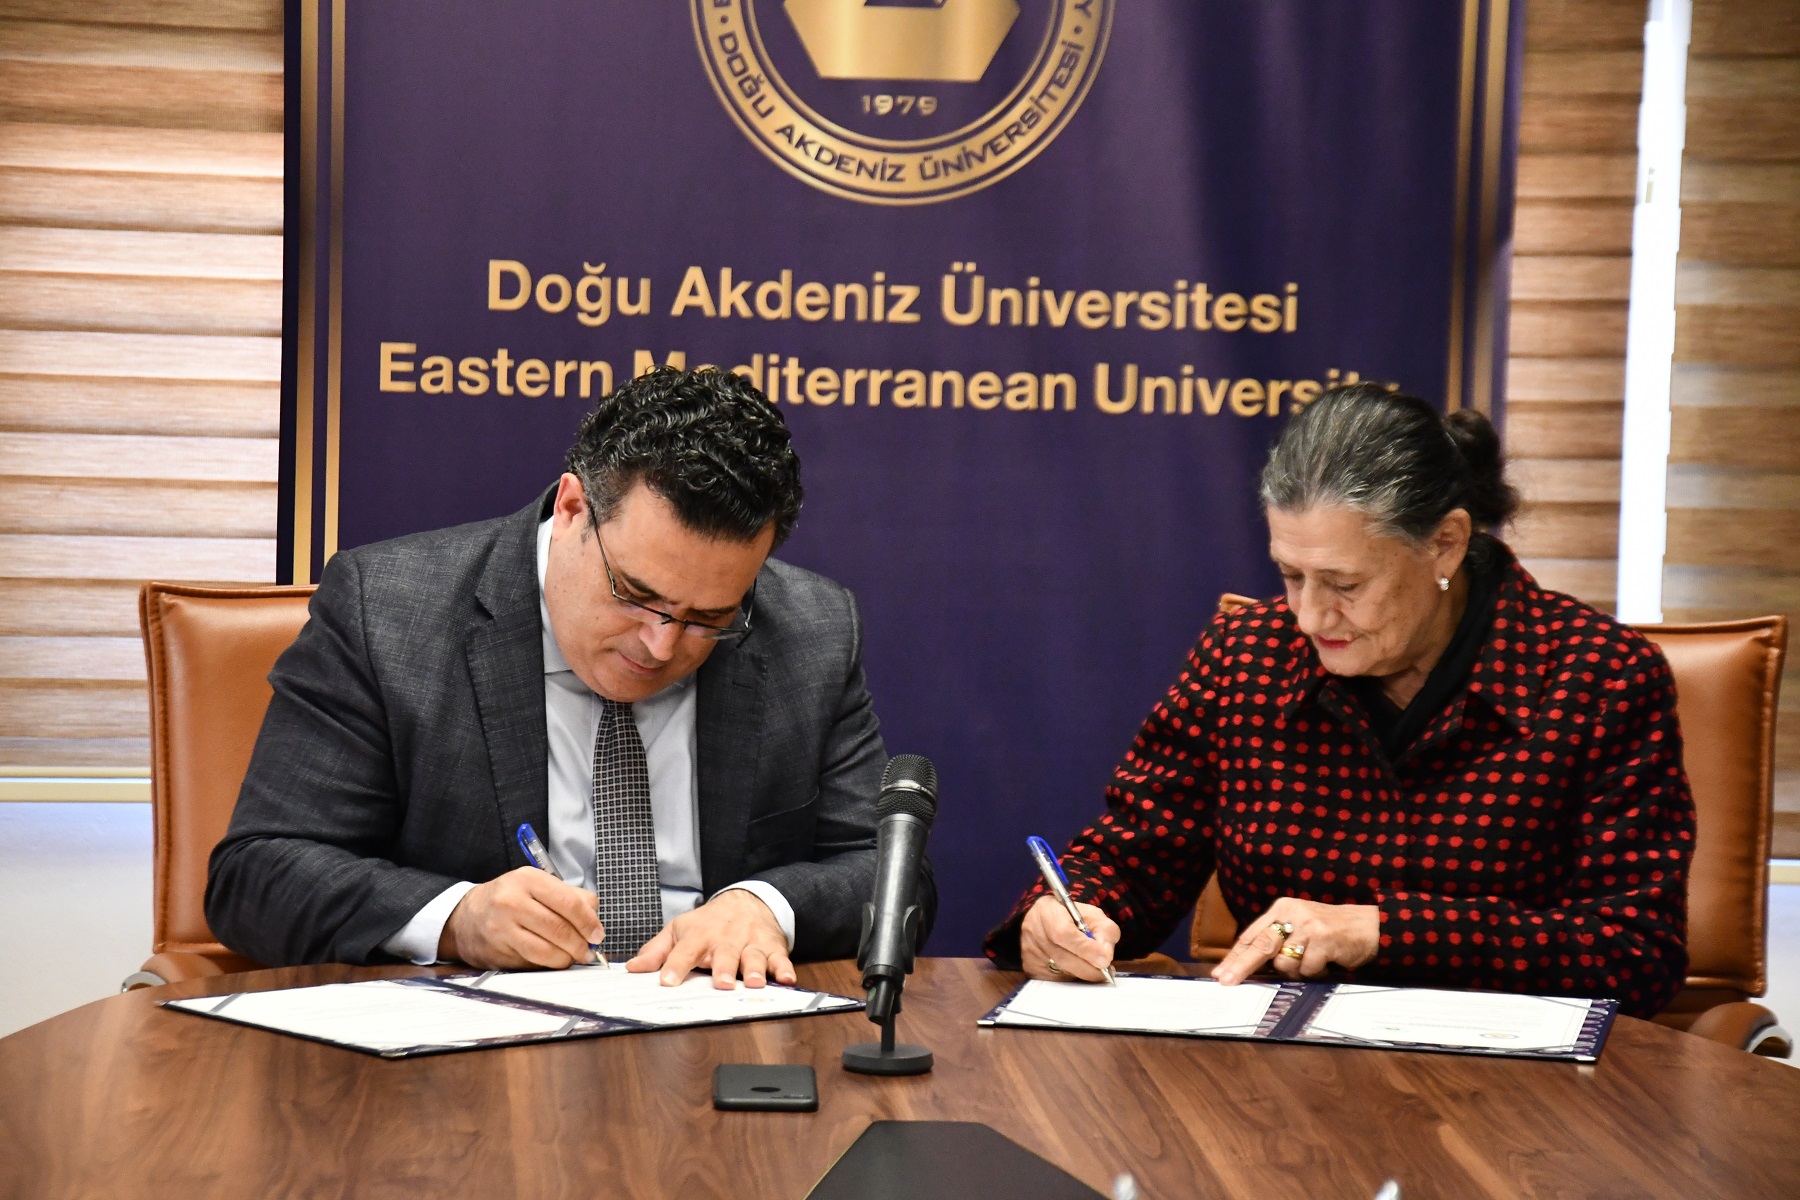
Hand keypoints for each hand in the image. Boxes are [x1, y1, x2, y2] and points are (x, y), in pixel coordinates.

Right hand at [438, 867, 603, 968]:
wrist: (466, 916)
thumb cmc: (509, 899)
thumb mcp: (536, 885)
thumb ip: (570, 896)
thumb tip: (594, 917)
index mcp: (527, 879)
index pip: (568, 902)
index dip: (588, 922)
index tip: (597, 934)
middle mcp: (512, 901)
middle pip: (559, 928)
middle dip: (580, 944)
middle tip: (589, 950)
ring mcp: (502, 928)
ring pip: (546, 950)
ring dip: (567, 958)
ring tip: (575, 957)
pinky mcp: (497, 950)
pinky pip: (532, 962)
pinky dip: (549, 964)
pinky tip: (555, 960)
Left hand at [626, 888, 793, 989]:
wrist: (746, 901)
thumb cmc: (709, 922)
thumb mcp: (679, 930)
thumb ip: (656, 951)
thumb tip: (632, 968)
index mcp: (700, 936)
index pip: (685, 951)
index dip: (676, 966)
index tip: (668, 981)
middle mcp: (726, 939)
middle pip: (725, 954)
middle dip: (724, 968)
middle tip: (722, 983)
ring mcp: (750, 943)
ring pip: (753, 957)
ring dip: (755, 970)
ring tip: (755, 983)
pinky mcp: (771, 948)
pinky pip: (780, 959)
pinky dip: (785, 969)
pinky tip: (787, 979)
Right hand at [1020, 895, 1119, 982]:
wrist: (1039, 921)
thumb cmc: (1068, 916)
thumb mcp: (1090, 914)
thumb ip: (1104, 930)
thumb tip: (1106, 956)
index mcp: (1048, 913)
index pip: (1065, 934)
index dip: (1086, 949)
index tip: (1105, 960)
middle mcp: (1035, 934)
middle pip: (1065, 959)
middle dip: (1091, 969)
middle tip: (1108, 972)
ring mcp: (1031, 954)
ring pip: (1063, 974)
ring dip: (1084, 974)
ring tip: (1095, 969)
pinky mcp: (1032, 970)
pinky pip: (1058, 981)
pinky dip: (1073, 978)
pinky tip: (1078, 969)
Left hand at [1211, 898, 1378, 984]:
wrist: (1370, 925)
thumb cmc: (1331, 931)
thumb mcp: (1300, 927)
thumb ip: (1278, 941)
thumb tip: (1249, 966)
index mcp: (1282, 908)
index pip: (1252, 934)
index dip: (1235, 955)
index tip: (1220, 971)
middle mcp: (1292, 913)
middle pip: (1259, 945)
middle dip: (1240, 966)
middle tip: (1224, 981)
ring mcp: (1308, 925)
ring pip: (1285, 963)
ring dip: (1297, 971)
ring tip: (1314, 961)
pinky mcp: (1323, 938)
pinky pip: (1307, 969)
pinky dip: (1316, 972)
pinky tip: (1328, 962)